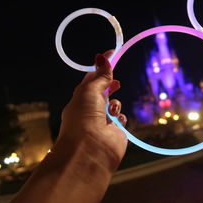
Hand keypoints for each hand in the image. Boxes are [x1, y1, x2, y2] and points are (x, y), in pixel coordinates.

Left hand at [59, 51, 127, 172]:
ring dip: (115, 103)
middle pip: (102, 91)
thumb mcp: (90, 91)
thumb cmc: (83, 118)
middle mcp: (90, 109)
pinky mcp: (115, 131)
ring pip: (114, 105)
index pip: (91, 78)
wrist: (90, 150)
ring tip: (111, 111)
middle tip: (116, 83)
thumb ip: (100, 76)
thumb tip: (102, 57)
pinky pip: (121, 118)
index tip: (111, 53)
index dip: (101, 66)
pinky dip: (121, 117)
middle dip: (109, 86)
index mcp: (80, 98)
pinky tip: (116, 122)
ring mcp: (103, 121)